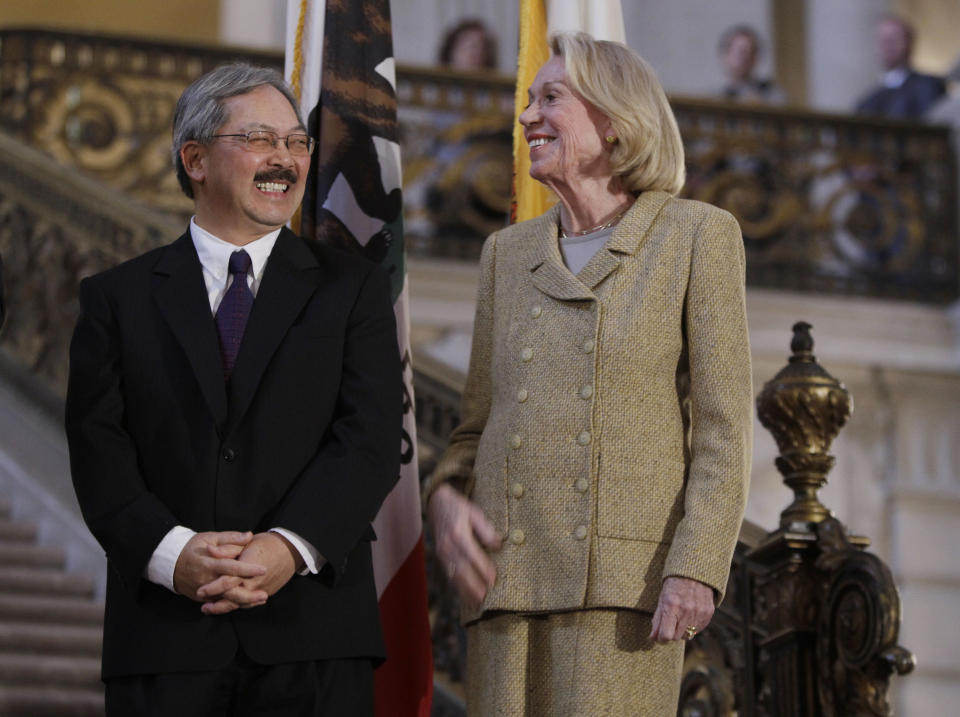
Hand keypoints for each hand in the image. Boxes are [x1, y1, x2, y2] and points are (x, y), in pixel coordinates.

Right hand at [173, 531, 266, 602]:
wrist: (171, 563)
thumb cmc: (194, 547)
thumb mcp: (210, 538)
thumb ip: (230, 538)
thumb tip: (249, 536)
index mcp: (209, 563)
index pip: (230, 567)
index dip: (247, 569)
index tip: (263, 569)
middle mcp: (206, 580)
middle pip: (229, 590)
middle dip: (248, 594)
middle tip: (265, 594)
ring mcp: (203, 592)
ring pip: (225, 600)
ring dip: (244, 602)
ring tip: (261, 599)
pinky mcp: (202, 598)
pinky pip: (219, 603)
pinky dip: (233, 604)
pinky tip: (249, 602)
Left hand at [198, 532, 299, 614]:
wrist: (289, 551)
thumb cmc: (267, 544)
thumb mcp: (246, 543)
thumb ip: (227, 548)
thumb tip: (210, 550)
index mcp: (248, 567)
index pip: (228, 581)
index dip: (213, 587)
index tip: (200, 591)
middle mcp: (255, 581)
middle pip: (233, 597)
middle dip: (216, 602)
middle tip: (202, 605)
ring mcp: (261, 589)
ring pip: (240, 603)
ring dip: (223, 608)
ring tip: (208, 609)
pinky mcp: (266, 593)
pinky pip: (249, 604)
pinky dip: (236, 607)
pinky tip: (226, 607)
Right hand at [428, 484, 501, 608]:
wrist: (436, 504)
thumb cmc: (458, 508)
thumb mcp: (474, 512)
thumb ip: (486, 529)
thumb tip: (497, 545)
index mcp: (457, 533)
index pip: (472, 555)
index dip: (483, 569)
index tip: (494, 581)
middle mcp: (447, 546)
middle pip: (462, 570)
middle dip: (475, 586)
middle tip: (487, 599)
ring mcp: (442, 554)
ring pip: (454, 576)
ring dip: (466, 591)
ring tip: (478, 603)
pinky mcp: (440, 558)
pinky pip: (449, 576)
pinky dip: (458, 588)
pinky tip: (467, 596)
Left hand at [649, 576, 714, 643]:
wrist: (693, 573)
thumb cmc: (673, 586)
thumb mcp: (662, 599)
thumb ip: (657, 620)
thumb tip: (652, 638)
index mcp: (671, 606)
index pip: (666, 635)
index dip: (661, 638)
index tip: (659, 636)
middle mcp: (686, 611)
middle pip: (676, 637)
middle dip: (670, 633)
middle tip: (669, 623)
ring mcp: (699, 613)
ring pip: (688, 635)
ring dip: (682, 630)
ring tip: (680, 617)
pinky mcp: (708, 614)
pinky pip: (698, 630)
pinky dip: (692, 626)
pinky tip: (690, 615)